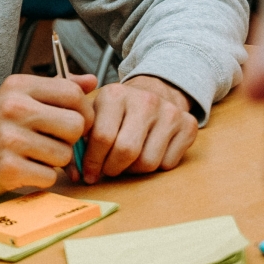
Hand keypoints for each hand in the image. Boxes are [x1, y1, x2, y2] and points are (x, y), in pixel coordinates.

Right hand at [0, 72, 93, 198]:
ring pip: (64, 154)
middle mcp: (13, 108)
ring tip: (34, 155)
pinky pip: (49, 176)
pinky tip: (25, 169)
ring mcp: (9, 139)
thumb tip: (92, 81)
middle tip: (52, 142)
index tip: (74, 122)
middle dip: (70, 139)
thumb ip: (57, 89)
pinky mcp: (8, 168)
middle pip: (75, 125)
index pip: (72, 93)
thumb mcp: (19, 98)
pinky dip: (42, 177)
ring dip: (55, 161)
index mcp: (18, 86)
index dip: (83, 112)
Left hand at [83, 74, 199, 175]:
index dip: (93, 162)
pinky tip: (147, 153)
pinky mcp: (188, 126)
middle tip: (108, 170)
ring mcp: (170, 113)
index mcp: (116, 94)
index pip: (102, 137)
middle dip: (113, 168)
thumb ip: (79, 137)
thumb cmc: (119, 110)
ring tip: (127, 161)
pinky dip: (155, 167)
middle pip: (126, 151)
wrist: (156, 90)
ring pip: (148, 162)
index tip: (89, 173)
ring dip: (133, 170)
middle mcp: (145, 101)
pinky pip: (167, 164)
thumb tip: (74, 172)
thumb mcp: (95, 112)